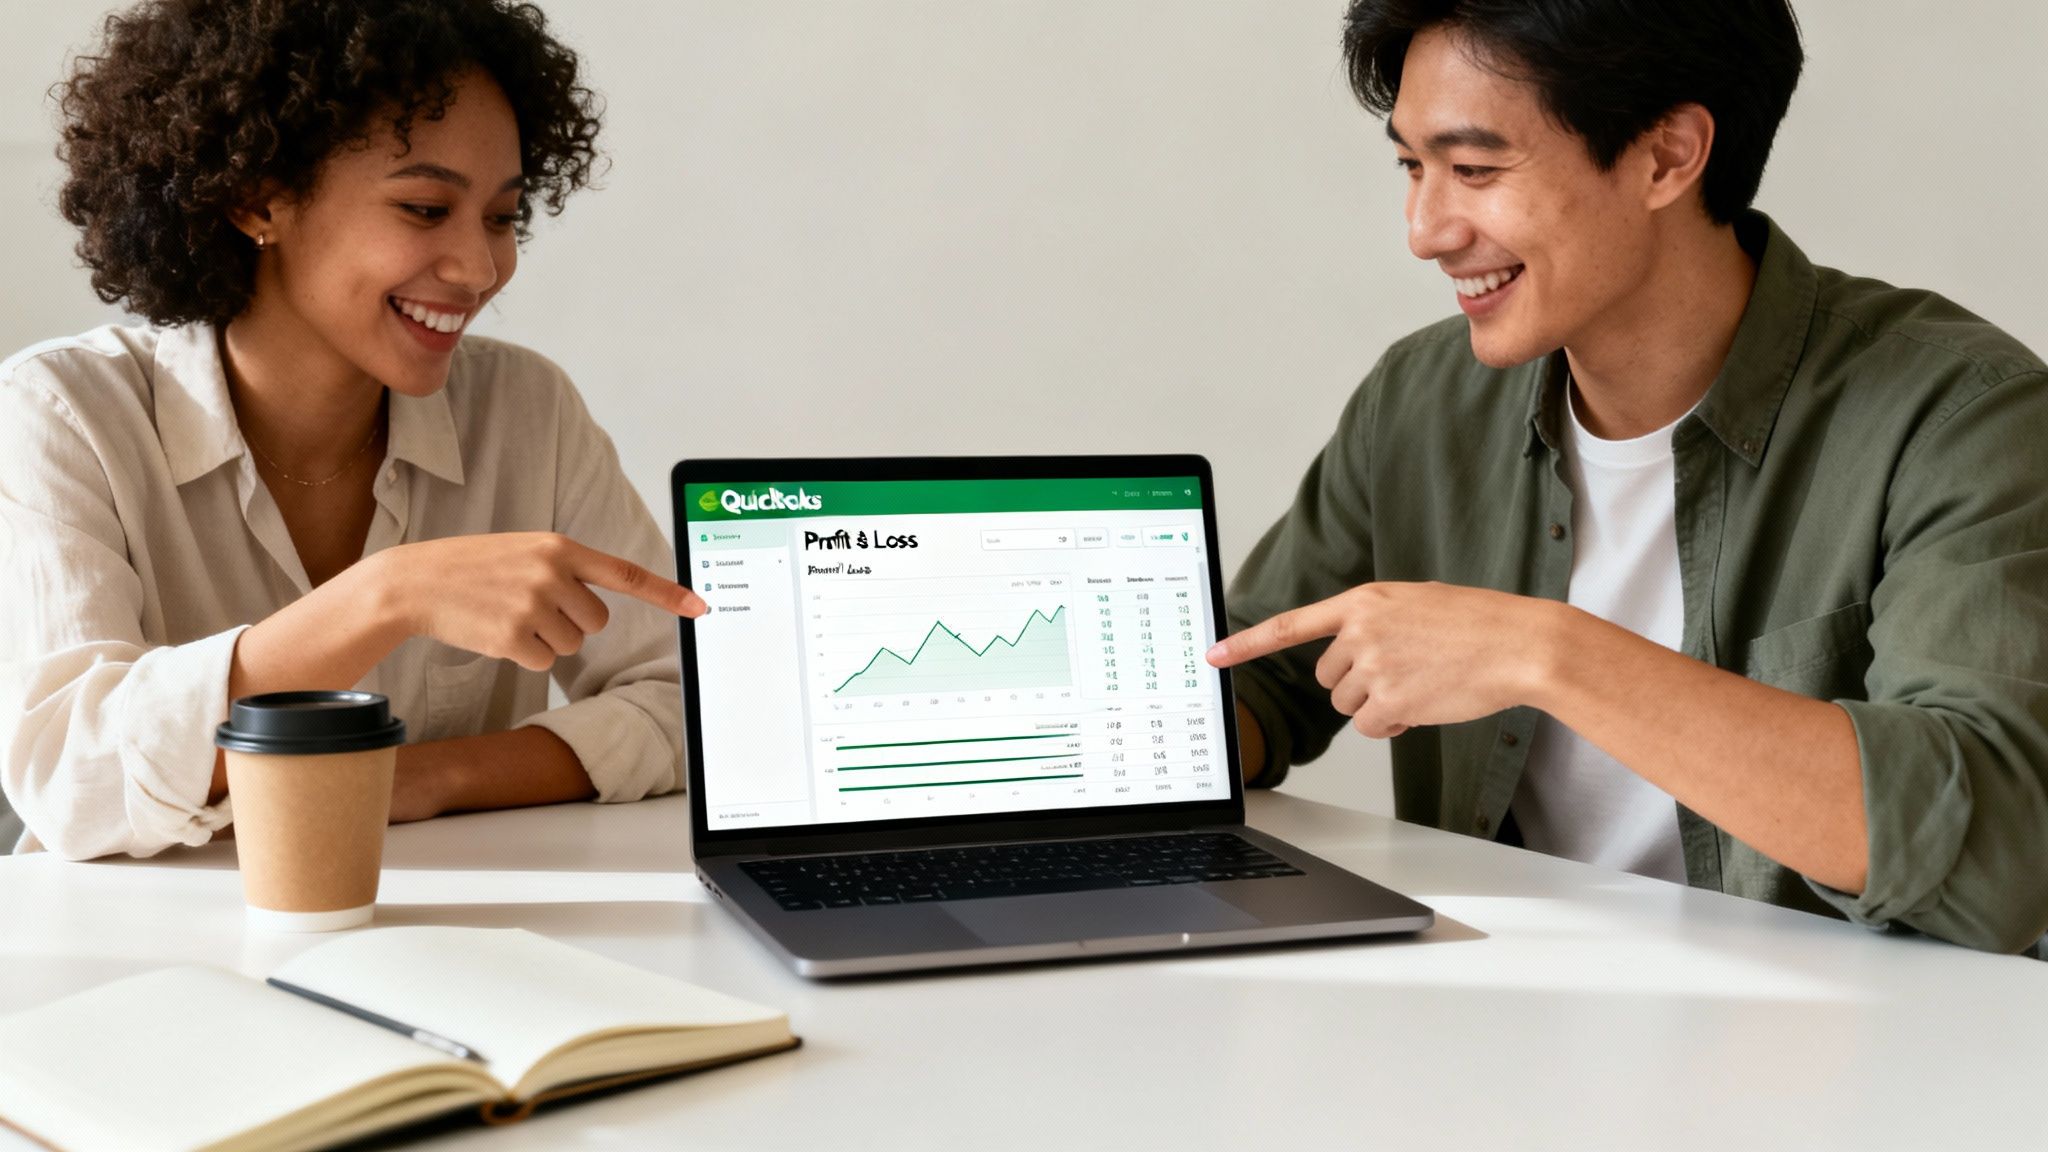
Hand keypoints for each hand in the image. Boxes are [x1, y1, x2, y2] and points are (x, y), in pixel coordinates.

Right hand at [377, 532, 706, 670]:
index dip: (666, 593)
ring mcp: (532, 606)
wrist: (413, 582)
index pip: (625, 573)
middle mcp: (552, 574)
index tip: (699, 606)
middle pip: (596, 622)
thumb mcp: (524, 552)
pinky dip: (524, 655)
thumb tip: (604, 603)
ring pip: (571, 645)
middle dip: (570, 623)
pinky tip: (496, 633)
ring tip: (507, 615)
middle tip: (530, 608)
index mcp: (559, 547)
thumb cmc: (472, 568)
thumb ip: (565, 568)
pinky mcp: (514, 637)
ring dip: (544, 640)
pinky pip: (544, 662)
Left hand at [1206, 582, 1557, 737]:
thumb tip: (1351, 660)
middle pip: (1328, 677)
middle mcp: (1360, 631)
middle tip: (1402, 673)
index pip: (1290, 625)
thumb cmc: (1477, 624)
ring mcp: (1373, 668)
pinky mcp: (1391, 702)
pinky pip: (1369, 727)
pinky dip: (1391, 726)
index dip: (1247, 644)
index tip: (1212, 656)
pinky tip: (1424, 704)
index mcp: (1363, 601)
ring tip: (1421, 682)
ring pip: (1347, 705)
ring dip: (1377, 705)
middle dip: (1356, 684)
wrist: (1519, 644)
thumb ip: (1374, 622)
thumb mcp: (1415, 604)